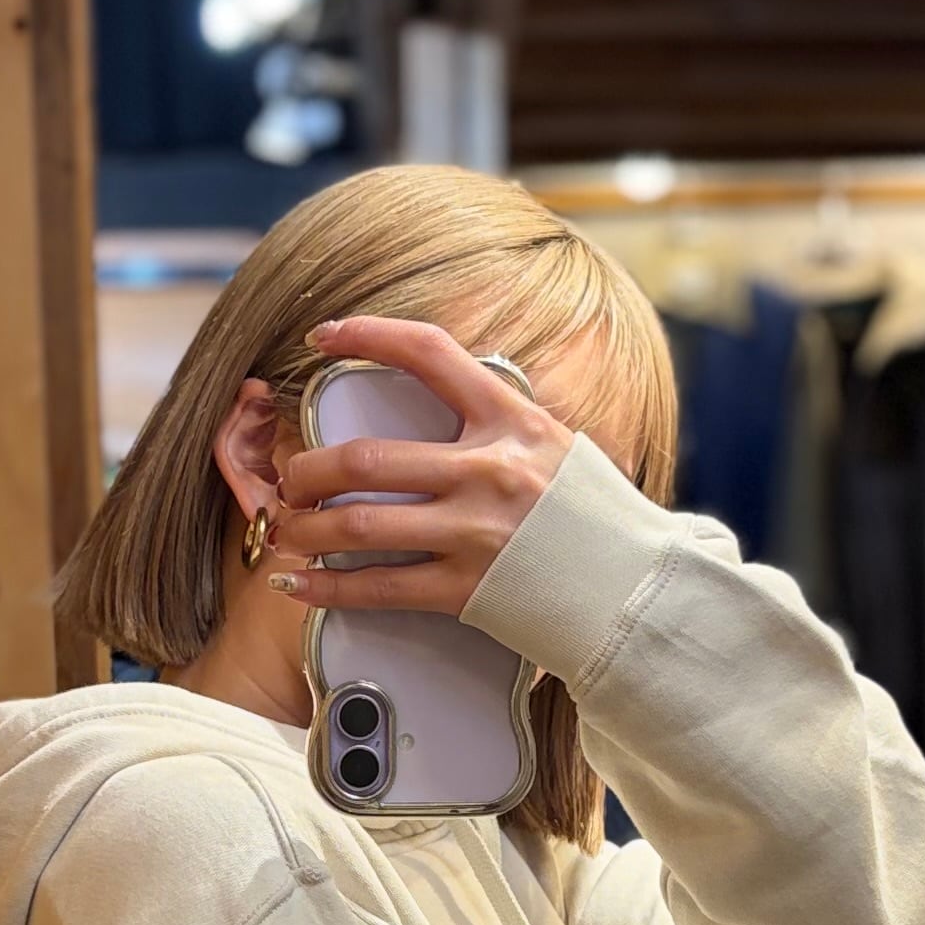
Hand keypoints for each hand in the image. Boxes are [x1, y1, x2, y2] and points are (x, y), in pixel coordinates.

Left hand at [264, 318, 574, 618]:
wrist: (638, 589)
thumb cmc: (598, 519)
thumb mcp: (556, 446)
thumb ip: (500, 426)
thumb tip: (446, 407)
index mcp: (511, 419)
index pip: (428, 353)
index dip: (366, 335)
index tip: (325, 336)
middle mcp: (488, 470)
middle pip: (365, 458)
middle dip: (307, 470)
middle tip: (290, 479)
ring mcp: (475, 531)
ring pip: (358, 524)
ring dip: (304, 528)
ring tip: (286, 529)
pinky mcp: (468, 589)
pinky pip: (378, 587)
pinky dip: (327, 587)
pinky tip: (299, 583)